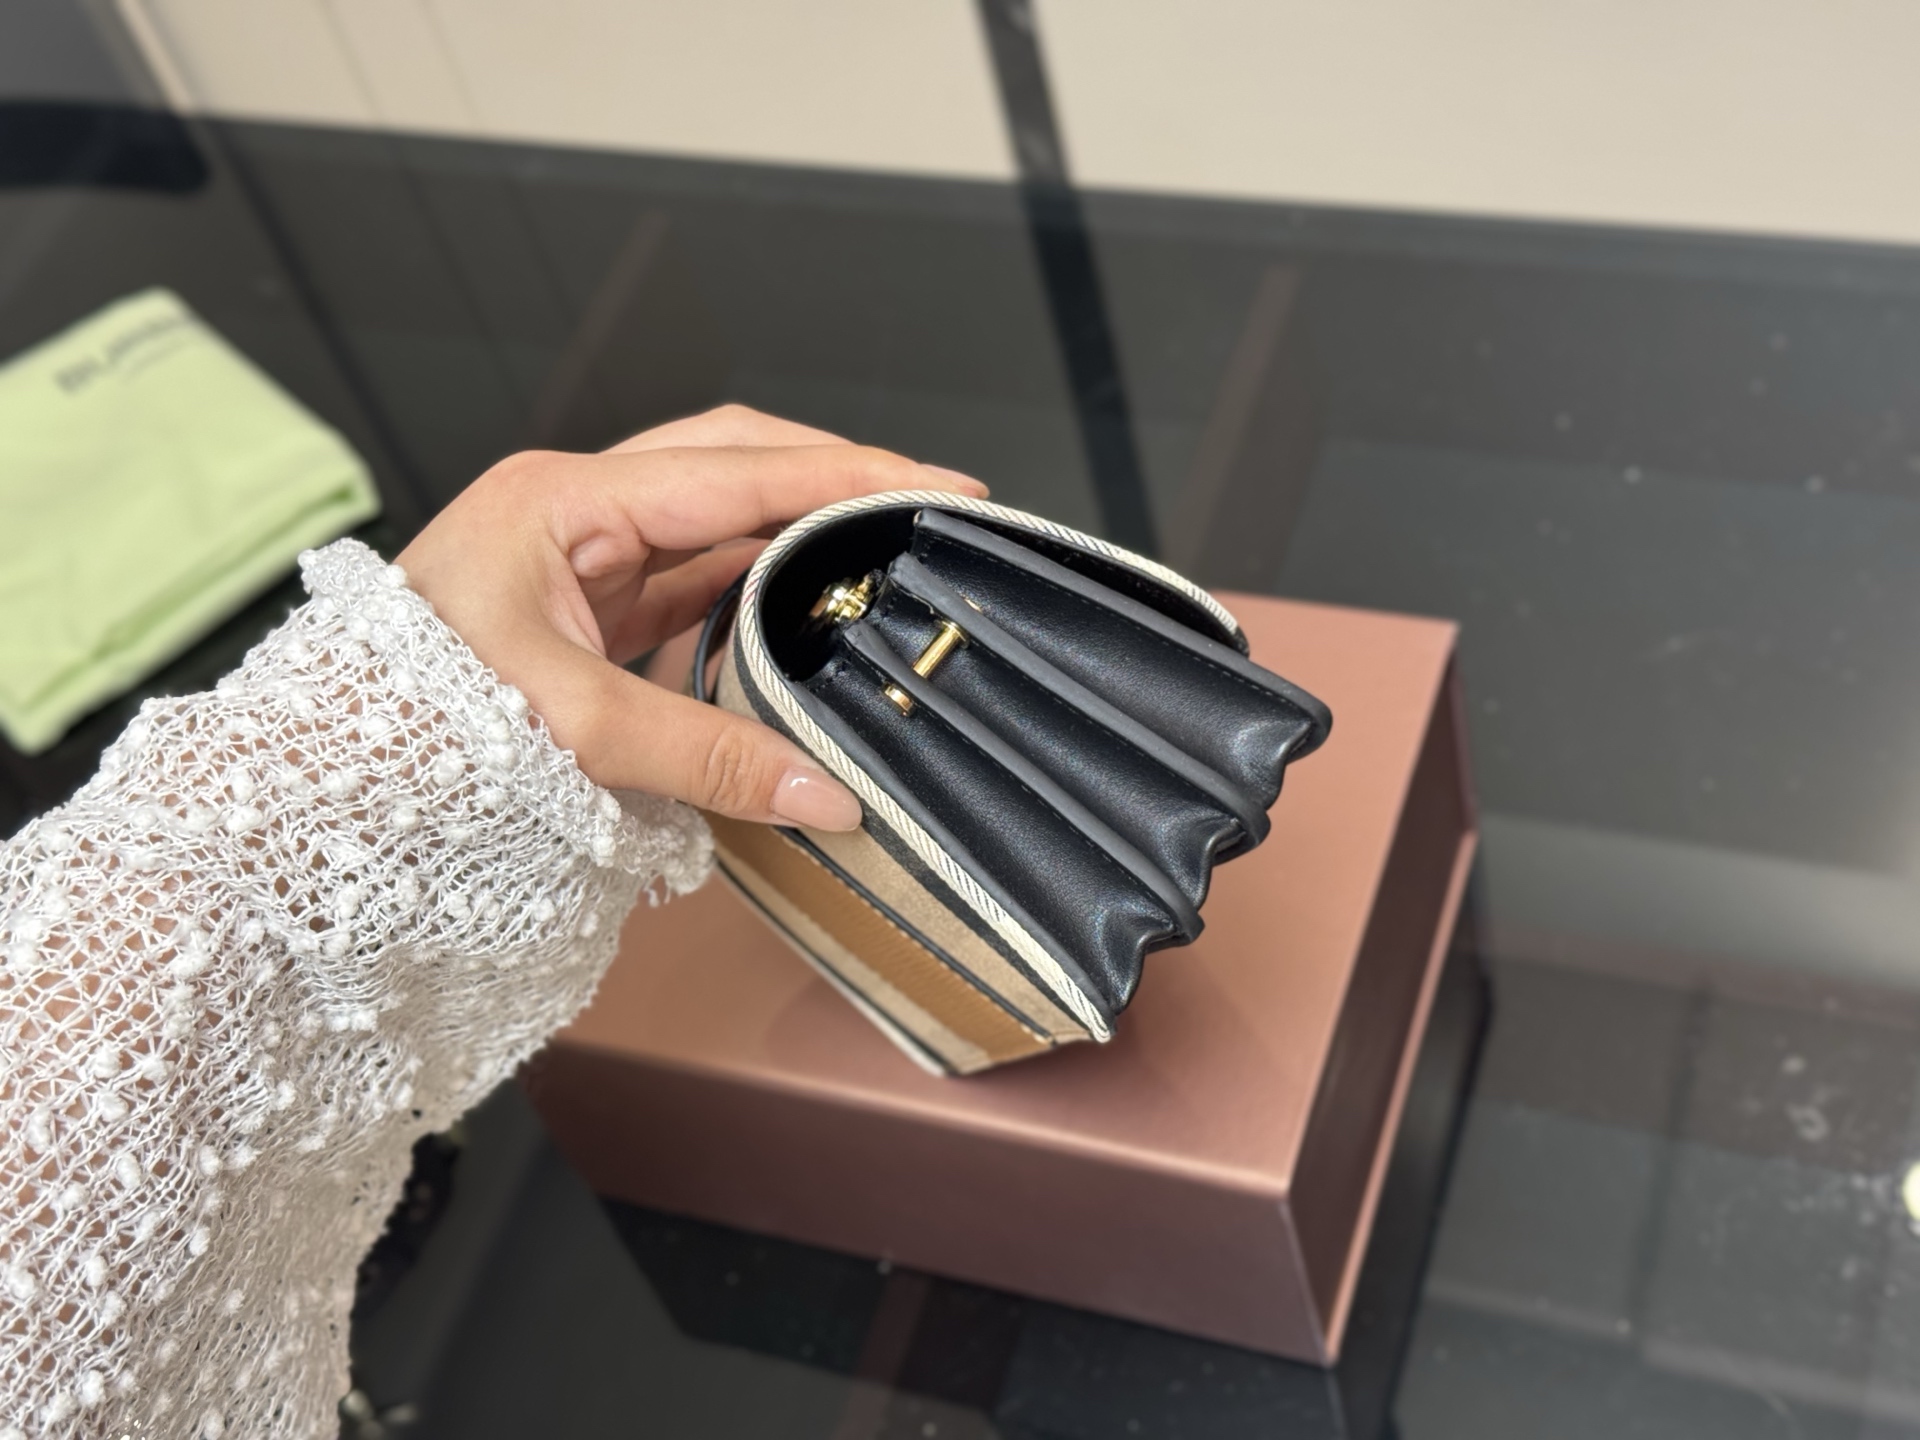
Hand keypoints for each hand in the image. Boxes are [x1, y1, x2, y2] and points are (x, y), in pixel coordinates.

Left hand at [397, 405, 986, 829]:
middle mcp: (576, 509)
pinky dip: (757, 588)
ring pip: (716, 516)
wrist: (319, 784)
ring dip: (797, 530)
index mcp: (564, 503)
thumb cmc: (407, 729)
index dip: (845, 477)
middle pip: (732, 459)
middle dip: (830, 475)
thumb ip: (707, 761)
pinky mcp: (586, 604)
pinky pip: (693, 577)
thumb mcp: (570, 733)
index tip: (936, 486)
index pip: (736, 471)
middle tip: (924, 506)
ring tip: (881, 553)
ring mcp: (581, 554)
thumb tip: (829, 797)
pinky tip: (807, 609)